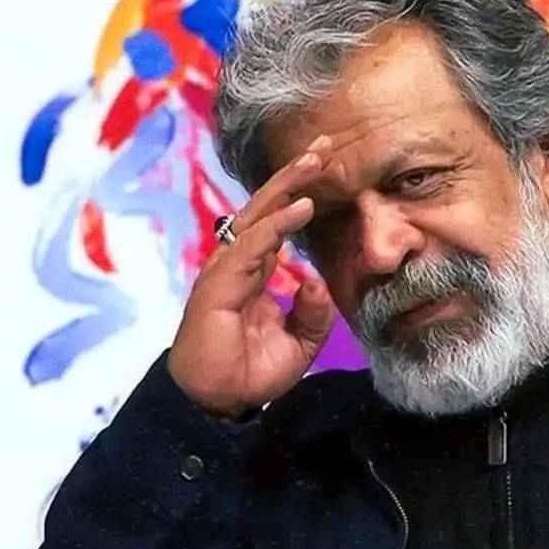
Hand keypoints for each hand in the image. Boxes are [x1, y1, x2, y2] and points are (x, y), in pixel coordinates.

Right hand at [168, 136, 336, 418]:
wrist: (219, 403)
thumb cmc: (249, 373)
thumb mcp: (298, 344)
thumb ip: (312, 314)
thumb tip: (317, 281)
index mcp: (255, 271)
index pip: (278, 221)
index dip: (300, 193)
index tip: (328, 167)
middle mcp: (239, 263)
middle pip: (267, 206)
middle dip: (295, 174)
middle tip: (326, 145)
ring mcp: (227, 270)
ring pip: (258, 215)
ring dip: (288, 185)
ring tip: (317, 162)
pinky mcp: (220, 284)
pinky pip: (252, 245)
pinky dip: (278, 223)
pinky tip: (302, 206)